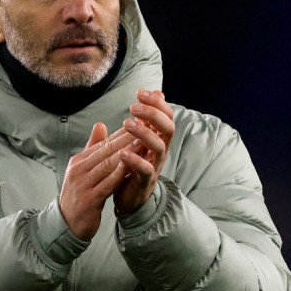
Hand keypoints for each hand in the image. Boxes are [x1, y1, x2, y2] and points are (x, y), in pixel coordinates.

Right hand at [58, 123, 134, 239]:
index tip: (138, 124)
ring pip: (107, 165)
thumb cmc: (79, 195)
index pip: (102, 143)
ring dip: (126, 154)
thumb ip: (92, 148)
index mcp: (78, 161)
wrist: (67, 224)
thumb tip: (100, 124)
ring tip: (142, 144)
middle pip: (105, 151)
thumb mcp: (83, 170)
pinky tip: (131, 167)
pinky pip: (108, 184)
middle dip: (126, 139)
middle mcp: (78, 170)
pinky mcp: (89, 199)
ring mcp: (83, 184)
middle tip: (144, 129)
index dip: (121, 133)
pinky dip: (120, 175)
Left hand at [113, 89, 174, 214]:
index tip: (140, 92)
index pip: (166, 116)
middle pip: (168, 128)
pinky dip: (134, 160)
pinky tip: (122, 152)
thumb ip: (146, 118)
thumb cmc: (134, 165)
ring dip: (143, 133)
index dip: (157, 102)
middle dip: (153, 114)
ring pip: (158, 146)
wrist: (130, 198)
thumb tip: (156, 92)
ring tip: (126, 123)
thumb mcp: (140, 138)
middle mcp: (160, 150)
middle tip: (133, 106)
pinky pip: (145, 169)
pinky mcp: (145, 181)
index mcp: (159, 138)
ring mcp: (155, 166)